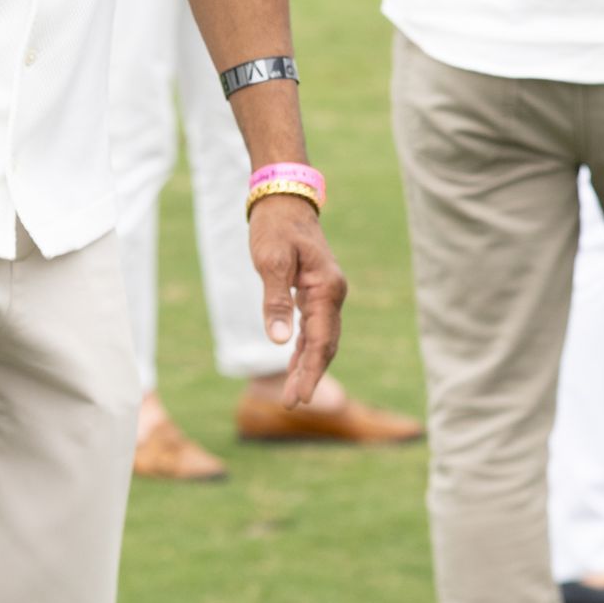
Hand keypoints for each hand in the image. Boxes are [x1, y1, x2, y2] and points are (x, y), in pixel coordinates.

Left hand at [247, 195, 346, 407]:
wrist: (284, 199)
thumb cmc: (275, 227)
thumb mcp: (270, 261)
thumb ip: (275, 301)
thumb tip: (278, 340)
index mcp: (327, 288)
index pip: (320, 340)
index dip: (311, 371)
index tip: (301, 398)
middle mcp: (333, 293)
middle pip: (325, 344)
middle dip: (310, 375)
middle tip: (293, 403)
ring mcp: (326, 293)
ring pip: (321, 339)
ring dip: (307, 366)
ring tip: (294, 394)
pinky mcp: (316, 291)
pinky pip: (314, 327)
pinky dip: (305, 348)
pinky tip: (295, 366)